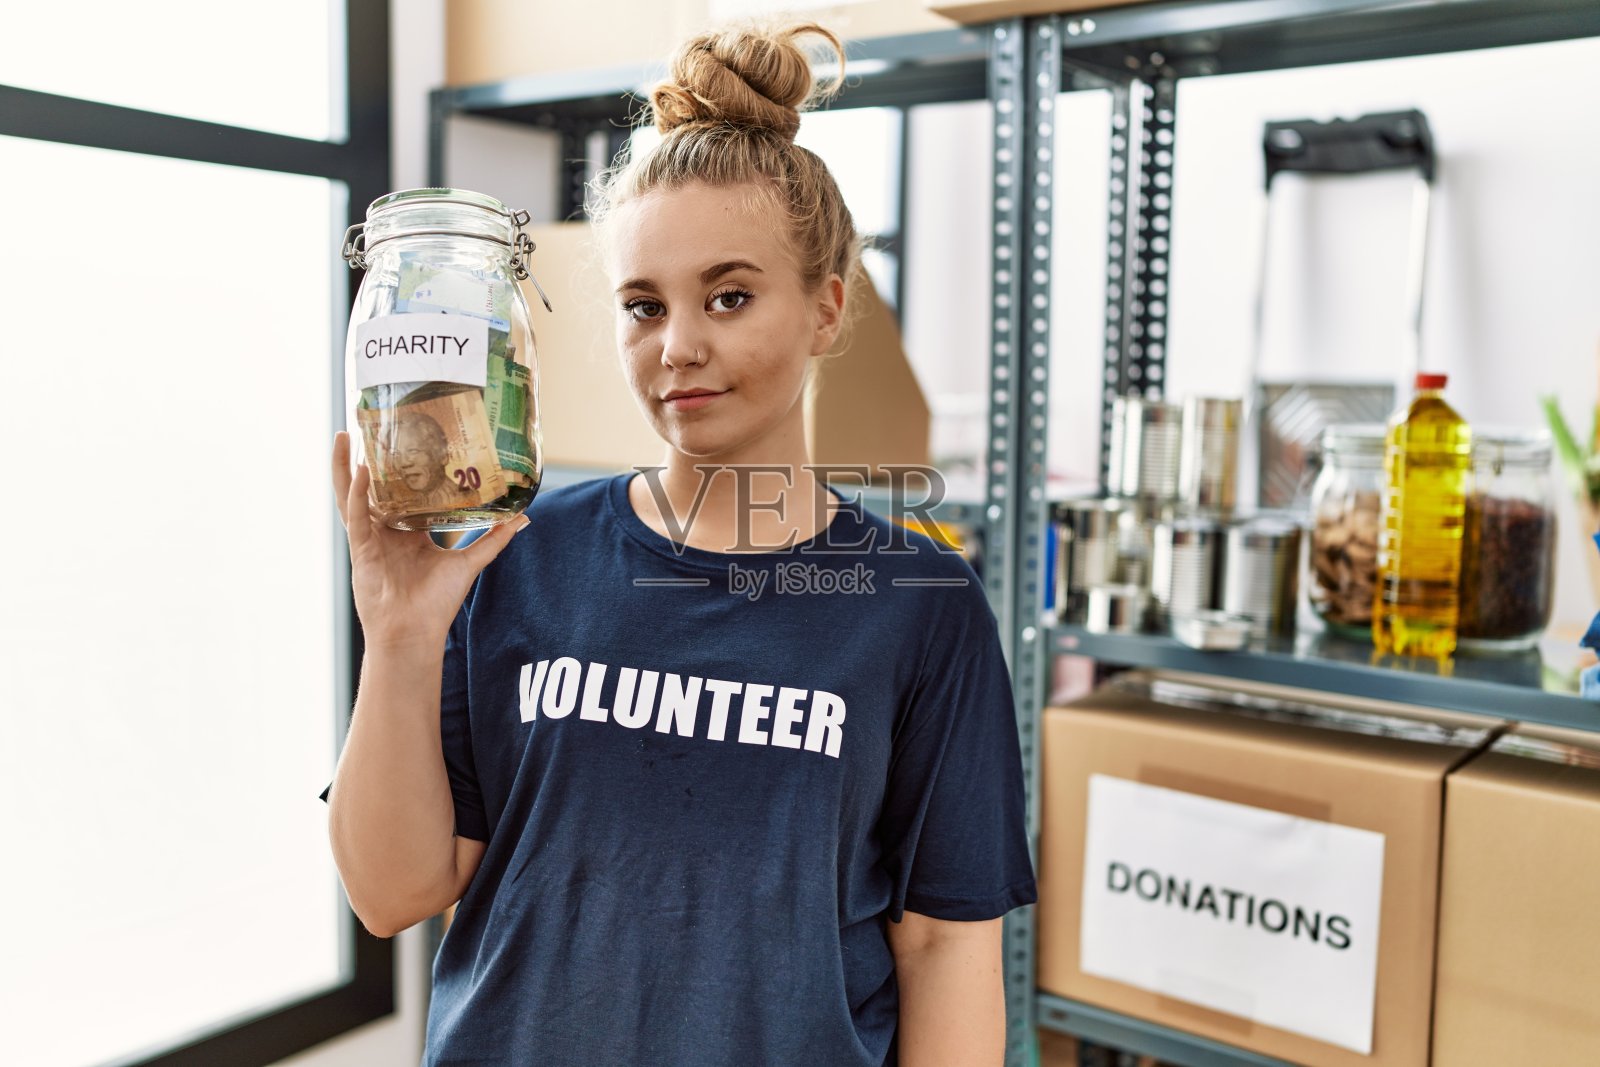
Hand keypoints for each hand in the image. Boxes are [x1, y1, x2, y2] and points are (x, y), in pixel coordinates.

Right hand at [332, 431, 527, 649]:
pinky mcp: (360, 550)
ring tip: (342, 436)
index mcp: (407, 532)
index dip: (399, 468)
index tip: (403, 439)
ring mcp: (369, 539)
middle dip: (365, 458)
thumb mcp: (469, 562)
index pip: (401, 492)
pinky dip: (356, 494)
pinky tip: (358, 470)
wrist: (415, 633)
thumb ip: (494, 539)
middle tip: (364, 426)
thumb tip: (523, 518)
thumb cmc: (436, 603)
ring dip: (345, 466)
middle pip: (371, 487)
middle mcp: (385, 531)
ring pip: (352, 495)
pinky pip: (355, 517)